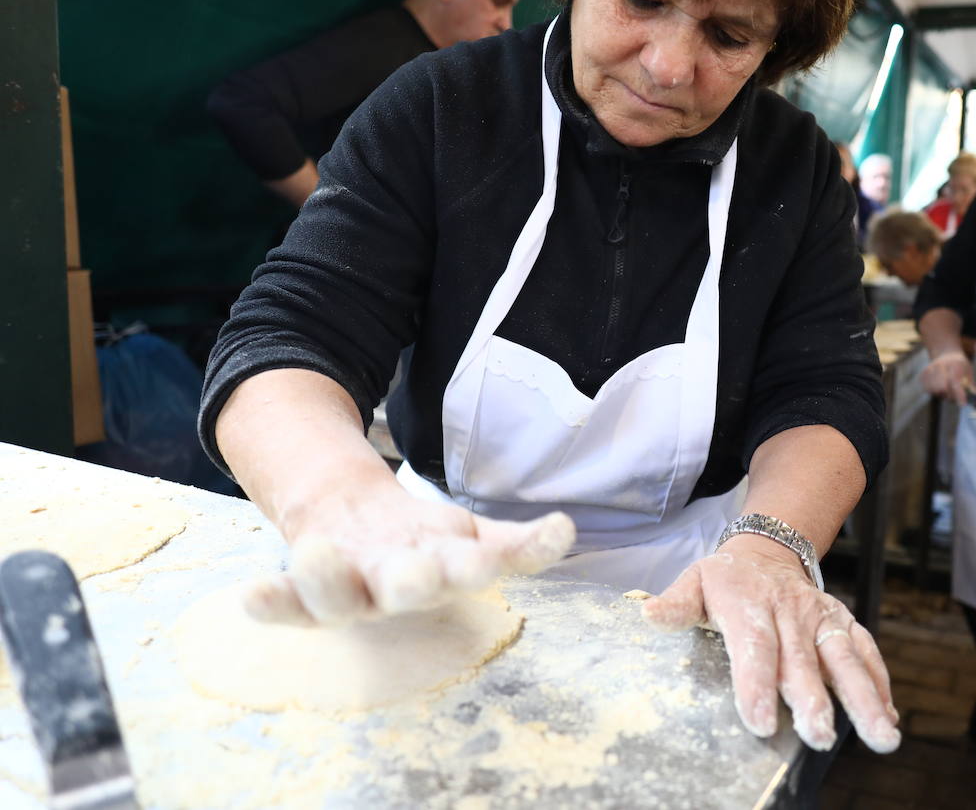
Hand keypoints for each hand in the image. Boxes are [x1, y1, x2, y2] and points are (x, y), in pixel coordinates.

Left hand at [244, 478, 574, 625]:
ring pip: (341, 599)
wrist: (352, 528)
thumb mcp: (468, 533)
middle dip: (414, 582)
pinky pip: (285, 605)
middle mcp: (399, 589)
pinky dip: (270, 603)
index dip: (492, 562)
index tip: (511, 551)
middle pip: (407, 590)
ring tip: (316, 551)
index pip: (473, 566)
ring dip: (330, 581)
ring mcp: (350, 592)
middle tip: (417, 573)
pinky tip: (250, 593)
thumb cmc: (421, 539)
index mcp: (447, 569)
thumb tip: (566, 530)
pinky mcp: (303, 594)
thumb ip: (516, 542)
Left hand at [641, 535, 900, 753]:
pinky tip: (888, 714)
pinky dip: (878, 682)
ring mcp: (821, 617)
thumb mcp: (695, 581)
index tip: (760, 721)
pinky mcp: (843, 623)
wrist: (768, 549)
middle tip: (820, 735)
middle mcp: (790, 611)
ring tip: (880, 735)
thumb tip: (648, 614)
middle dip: (813, 700)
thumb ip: (676, 603)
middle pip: (802, 660)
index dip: (756, 684)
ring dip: (862, 697)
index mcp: (749, 605)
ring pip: (844, 658)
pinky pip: (864, 651)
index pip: (754, 646)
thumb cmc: (727, 579)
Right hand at [920, 350, 973, 403]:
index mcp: (954, 364)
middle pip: (942, 388)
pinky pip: (927, 389)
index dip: (959, 394)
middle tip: (954, 393)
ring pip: (934, 390)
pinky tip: (938, 386)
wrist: (946, 353)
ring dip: (941, 394)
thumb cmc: (960, 365)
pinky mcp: (923, 374)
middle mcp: (940, 365)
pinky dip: (934, 391)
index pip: (954, 381)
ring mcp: (930, 369)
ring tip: (946, 388)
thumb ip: (970, 386)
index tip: (962, 404)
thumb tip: (975, 399)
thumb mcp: (968, 372)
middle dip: (949, 395)